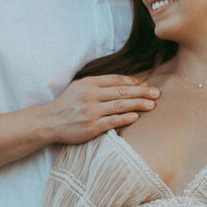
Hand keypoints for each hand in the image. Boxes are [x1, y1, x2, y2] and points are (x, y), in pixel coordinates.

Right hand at [45, 75, 159, 144]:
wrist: (49, 121)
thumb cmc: (67, 104)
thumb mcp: (80, 87)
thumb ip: (99, 84)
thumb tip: (125, 82)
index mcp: (89, 83)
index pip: (116, 80)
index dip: (133, 81)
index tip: (146, 84)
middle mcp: (91, 95)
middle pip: (122, 91)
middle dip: (142, 92)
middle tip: (157, 93)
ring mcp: (91, 111)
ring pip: (120, 105)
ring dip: (138, 104)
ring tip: (152, 105)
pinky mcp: (91, 127)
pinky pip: (113, 121)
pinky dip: (126, 118)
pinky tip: (136, 117)